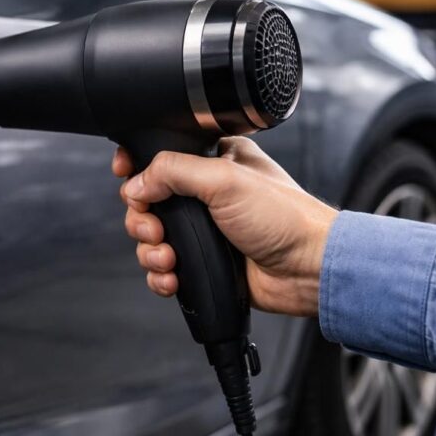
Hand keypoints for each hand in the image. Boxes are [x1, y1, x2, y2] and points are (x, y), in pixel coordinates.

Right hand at [113, 137, 336, 316]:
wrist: (309, 269)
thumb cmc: (286, 218)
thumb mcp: (225, 179)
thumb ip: (174, 172)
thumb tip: (135, 184)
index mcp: (213, 161)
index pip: (161, 158)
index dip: (138, 167)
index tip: (126, 176)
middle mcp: (206, 195)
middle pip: (148, 202)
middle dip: (142, 219)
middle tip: (155, 230)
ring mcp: (204, 231)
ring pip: (152, 239)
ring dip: (150, 252)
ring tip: (168, 259)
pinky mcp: (204, 262)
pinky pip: (165, 270)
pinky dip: (161, 276)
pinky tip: (174, 278)